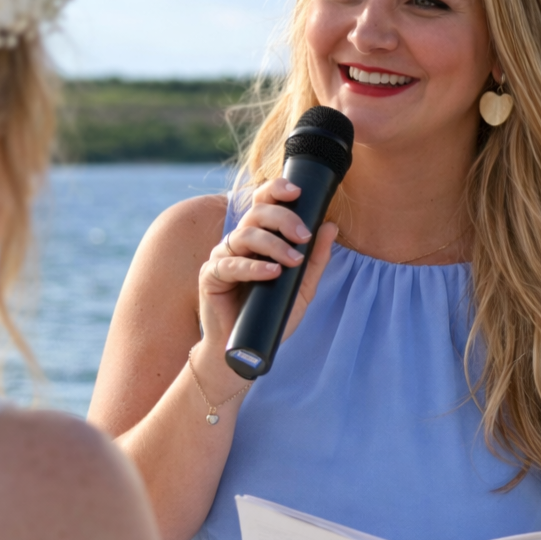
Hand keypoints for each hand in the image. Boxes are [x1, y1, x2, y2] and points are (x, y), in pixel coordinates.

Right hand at [198, 178, 335, 355]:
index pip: (263, 202)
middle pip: (256, 213)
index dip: (276, 190)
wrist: (245, 348)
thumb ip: (315, 259)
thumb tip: (330, 226)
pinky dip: (253, 267)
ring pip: (245, 235)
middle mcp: (238, 242)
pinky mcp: (210, 277)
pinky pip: (231, 264)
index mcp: (258, 238)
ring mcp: (222, 257)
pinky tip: (271, 272)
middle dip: (283, 219)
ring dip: (273, 245)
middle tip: (303, 236)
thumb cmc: (271, 316)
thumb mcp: (301, 288)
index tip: (298, 192)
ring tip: (293, 261)